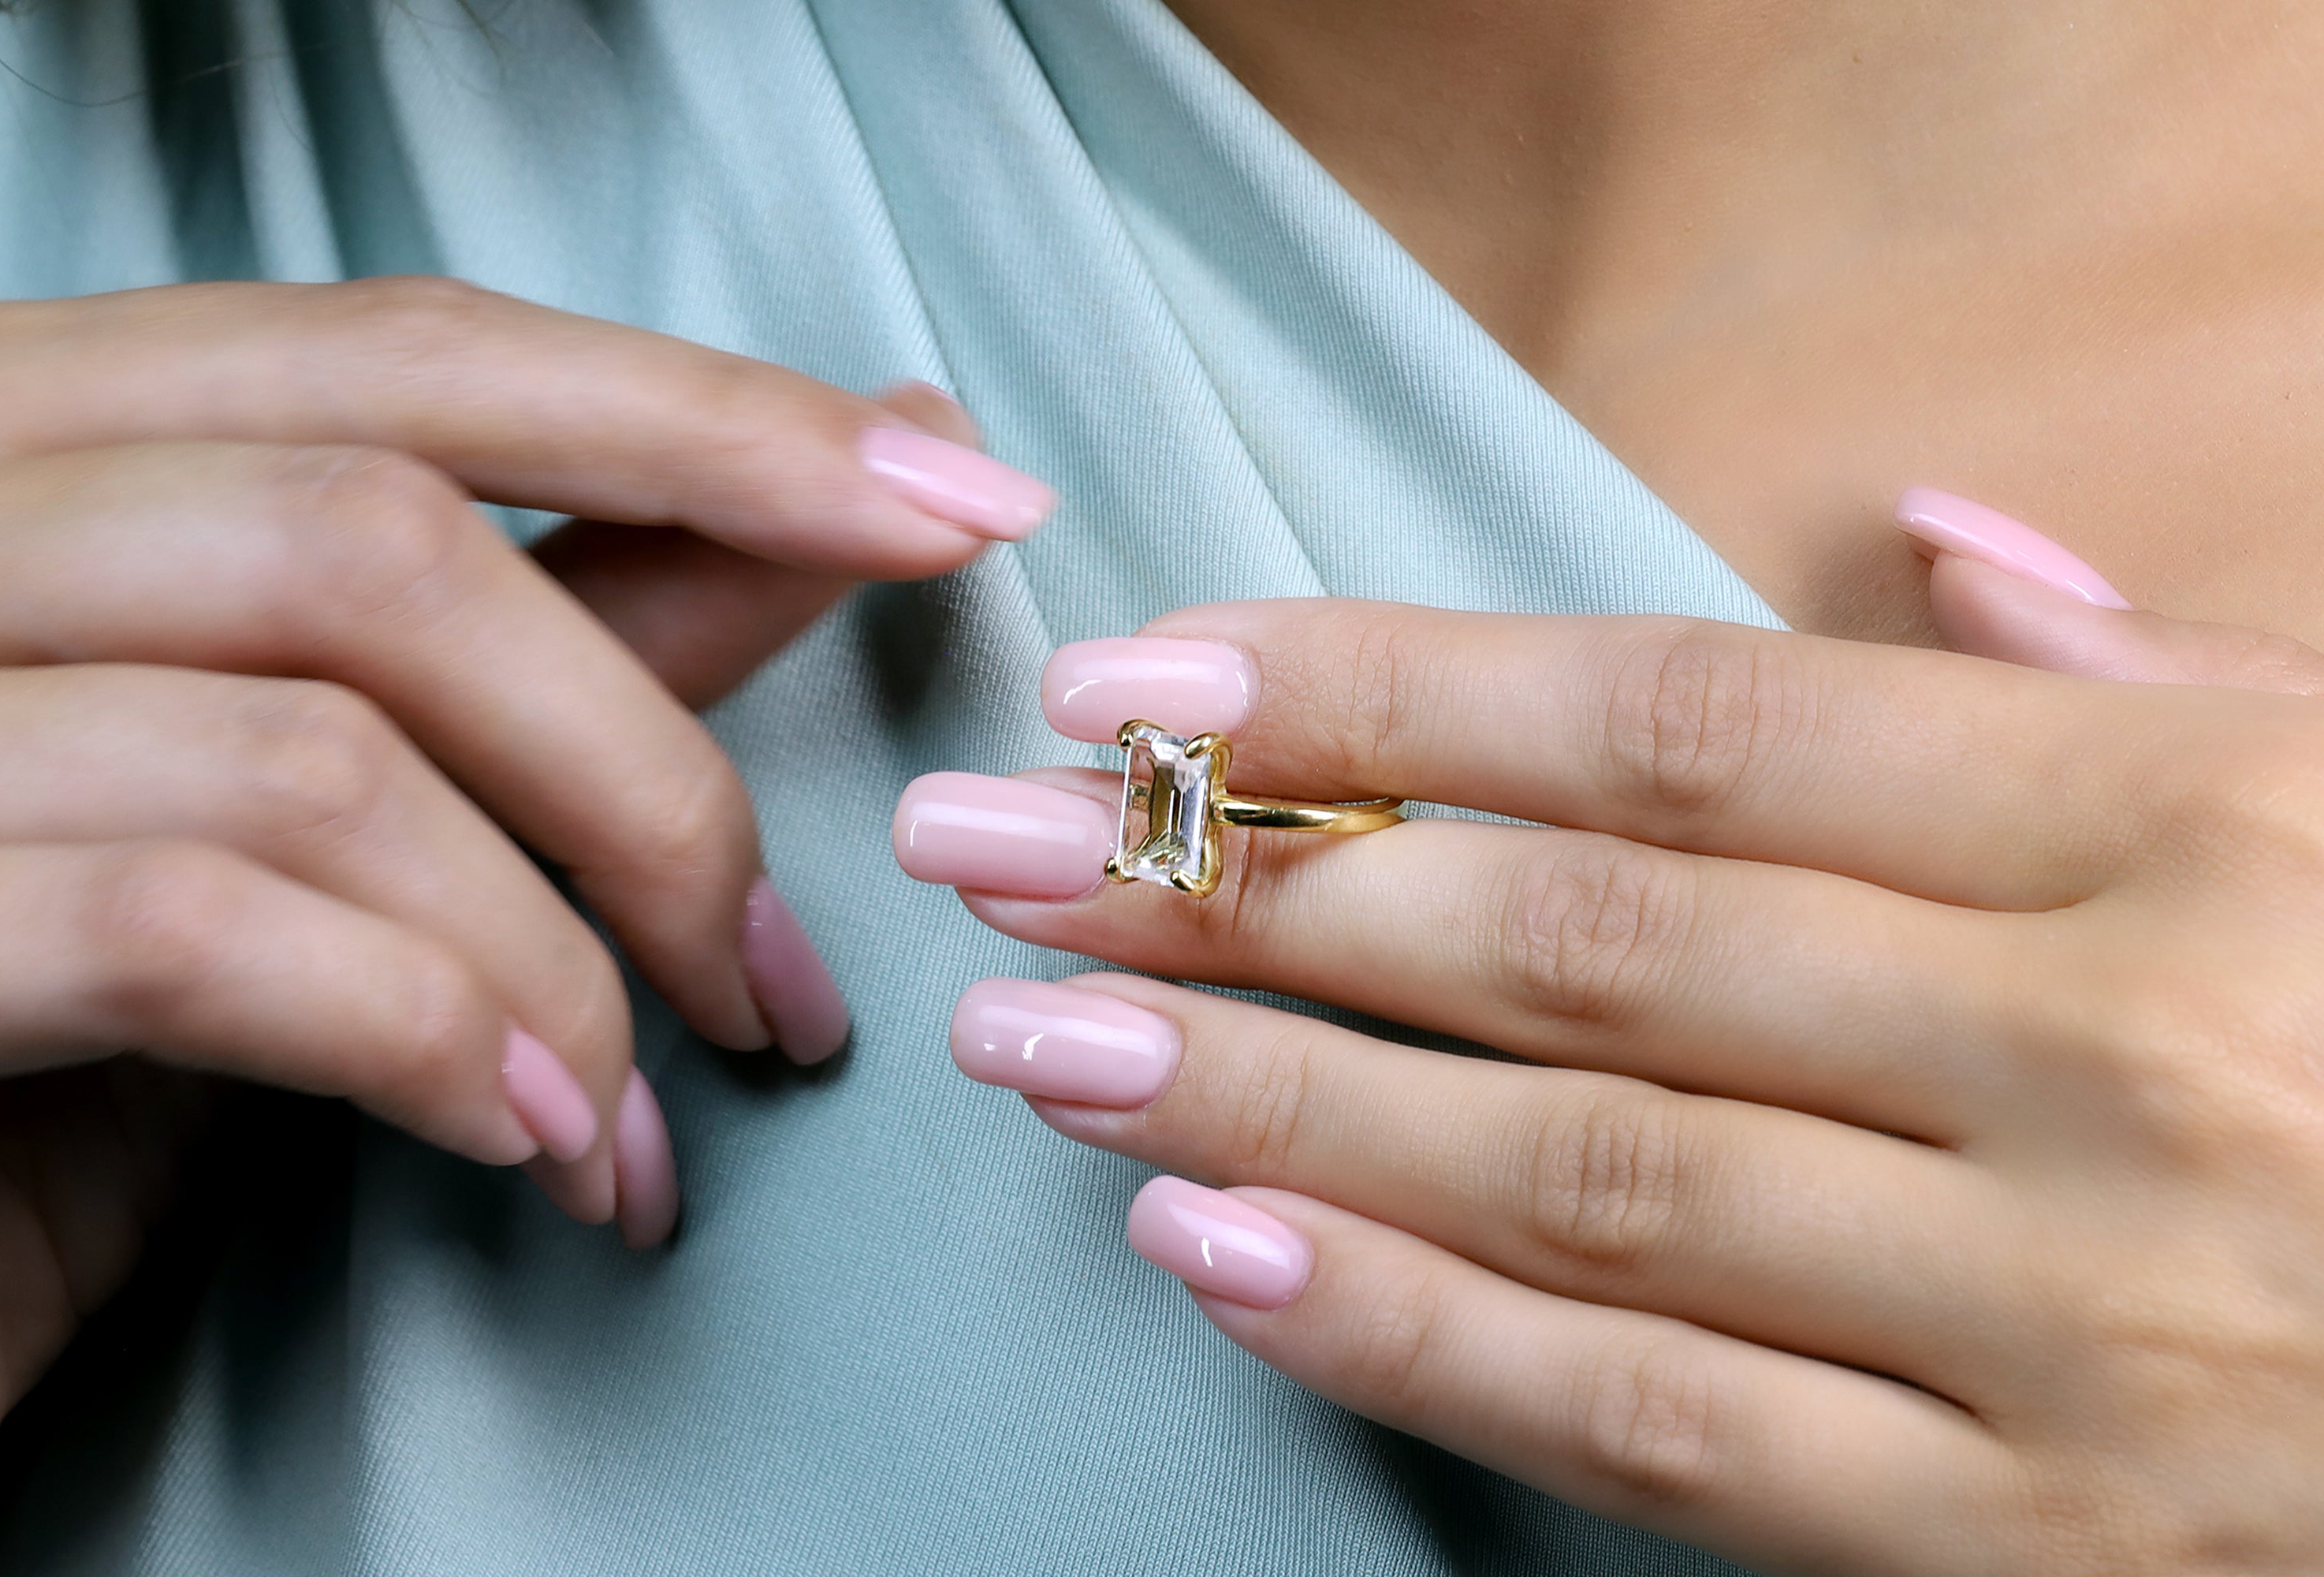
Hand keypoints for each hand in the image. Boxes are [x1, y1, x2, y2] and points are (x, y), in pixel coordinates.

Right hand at [0, 278, 1052, 1484]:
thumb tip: (815, 516)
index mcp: (22, 433)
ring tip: (634, 1122)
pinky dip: (425, 1039)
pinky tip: (533, 1148)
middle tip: (775, 972)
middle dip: (646, 765)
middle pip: (378, 535)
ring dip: (559, 957)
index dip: (704, 420)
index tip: (957, 497)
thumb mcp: (294, 796)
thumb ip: (529, 628)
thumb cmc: (44, 1014)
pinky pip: (197, 929)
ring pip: (320, 741)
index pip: (403, 355)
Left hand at [896, 495, 2323, 1573]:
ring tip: (1040, 1038)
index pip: (1668, 727)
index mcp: (2163, 829)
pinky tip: (1214, 1247)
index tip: (1143, 678)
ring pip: (1575, 1180)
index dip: (1375, 693)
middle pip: (1571, 944)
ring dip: (1261, 1100)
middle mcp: (2100, 1059)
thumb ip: (2129, 673)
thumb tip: (1917, 544)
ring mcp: (2065, 1321)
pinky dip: (1415, 1335)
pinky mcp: (2038, 1549)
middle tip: (1006, 848)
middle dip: (1241, 884)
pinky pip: (1666, 1426)